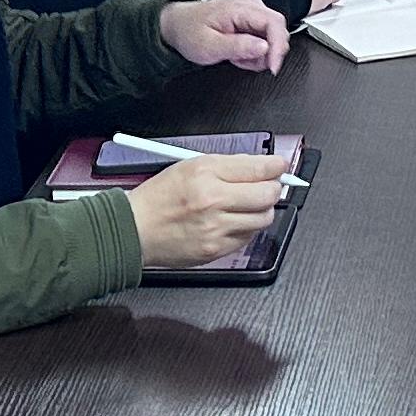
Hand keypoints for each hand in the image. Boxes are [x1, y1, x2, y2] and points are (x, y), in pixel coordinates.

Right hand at [128, 150, 286, 266]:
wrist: (135, 230)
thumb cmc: (159, 198)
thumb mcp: (189, 166)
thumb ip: (227, 165)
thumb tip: (261, 166)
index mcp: (205, 174)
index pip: (256, 168)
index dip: (275, 166)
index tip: (280, 166)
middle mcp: (212, 201)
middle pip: (267, 195)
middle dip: (273, 188)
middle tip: (268, 186)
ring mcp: (216, 228)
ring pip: (263, 219)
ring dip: (262, 210)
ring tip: (248, 205)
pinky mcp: (216, 250)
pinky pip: (248, 237)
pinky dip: (247, 228)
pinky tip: (233, 221)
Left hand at [162, 0, 290, 71]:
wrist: (179, 24)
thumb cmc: (190, 32)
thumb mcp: (208, 46)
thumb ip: (237, 47)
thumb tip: (265, 47)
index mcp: (239, 8)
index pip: (274, 23)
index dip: (278, 47)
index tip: (273, 67)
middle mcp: (250, 3)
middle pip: (278, 30)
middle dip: (266, 53)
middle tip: (242, 62)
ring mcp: (253, 8)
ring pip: (273, 36)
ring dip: (259, 53)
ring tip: (235, 55)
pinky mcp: (254, 16)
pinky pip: (266, 36)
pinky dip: (255, 50)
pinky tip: (238, 51)